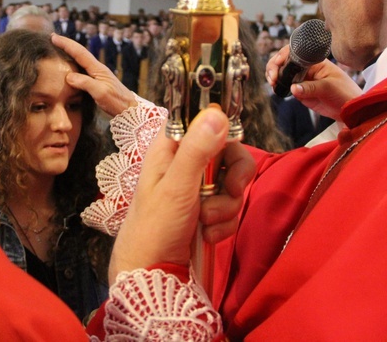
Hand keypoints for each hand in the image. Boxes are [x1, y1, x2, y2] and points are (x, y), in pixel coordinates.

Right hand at [51, 33, 137, 116]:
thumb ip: (85, 83)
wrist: (129, 109)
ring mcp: (97, 75)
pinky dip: (73, 64)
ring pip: (80, 60)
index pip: (79, 52)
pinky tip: (69, 67)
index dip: (66, 44)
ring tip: (58, 48)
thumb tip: (68, 76)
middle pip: (79, 52)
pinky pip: (82, 69)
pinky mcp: (97, 82)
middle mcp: (97, 68)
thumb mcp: (100, 92)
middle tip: (53, 38)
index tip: (54, 37)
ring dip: (69, 53)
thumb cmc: (116, 101)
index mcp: (98, 68)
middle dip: (66, 44)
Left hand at [108, 106, 254, 282]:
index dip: (222, 131)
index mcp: (170, 147)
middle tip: (233, 191)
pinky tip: (207, 235)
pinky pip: (231, 208)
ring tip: (205, 223)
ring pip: (233, 183)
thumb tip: (217, 113)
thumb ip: (197, 150)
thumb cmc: (154, 227)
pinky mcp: (207, 210)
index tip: (231, 149)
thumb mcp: (176, 186)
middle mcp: (185, 162)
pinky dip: (224, 223)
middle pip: (228, 152)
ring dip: (226, 207)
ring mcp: (197, 187)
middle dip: (235, 178)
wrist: (151, 275)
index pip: (203, 121)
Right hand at [266, 45, 361, 121]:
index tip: (278, 63)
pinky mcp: (300, 90)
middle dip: (274, 66)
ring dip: (274, 76)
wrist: (349, 109)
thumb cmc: (344, 93)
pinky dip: (278, 86)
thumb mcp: (329, 88)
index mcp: (314, 61)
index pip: (294, 52)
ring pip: (282, 73)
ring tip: (273, 83)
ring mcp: (302, 78)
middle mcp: (306, 67)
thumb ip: (310, 88)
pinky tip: (276, 88)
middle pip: (284, 61)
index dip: (283, 55)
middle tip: (273, 78)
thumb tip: (293, 89)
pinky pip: (285, 86)